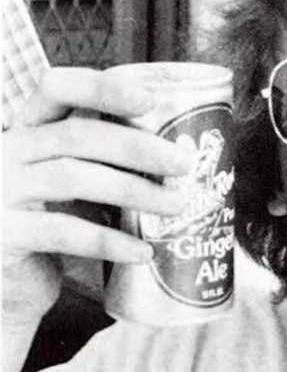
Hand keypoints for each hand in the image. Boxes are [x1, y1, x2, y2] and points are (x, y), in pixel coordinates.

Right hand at [3, 66, 192, 319]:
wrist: (4, 283)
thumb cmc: (48, 221)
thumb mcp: (70, 181)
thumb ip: (105, 161)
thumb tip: (180, 157)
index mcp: (27, 128)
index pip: (57, 89)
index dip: (102, 89)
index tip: (150, 100)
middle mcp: (7, 151)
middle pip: (77, 134)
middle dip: (137, 147)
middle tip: (184, 164)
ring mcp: (0, 190)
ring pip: (73, 178)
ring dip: (133, 190)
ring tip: (176, 205)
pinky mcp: (3, 233)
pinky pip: (63, 231)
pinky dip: (109, 241)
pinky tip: (143, 251)